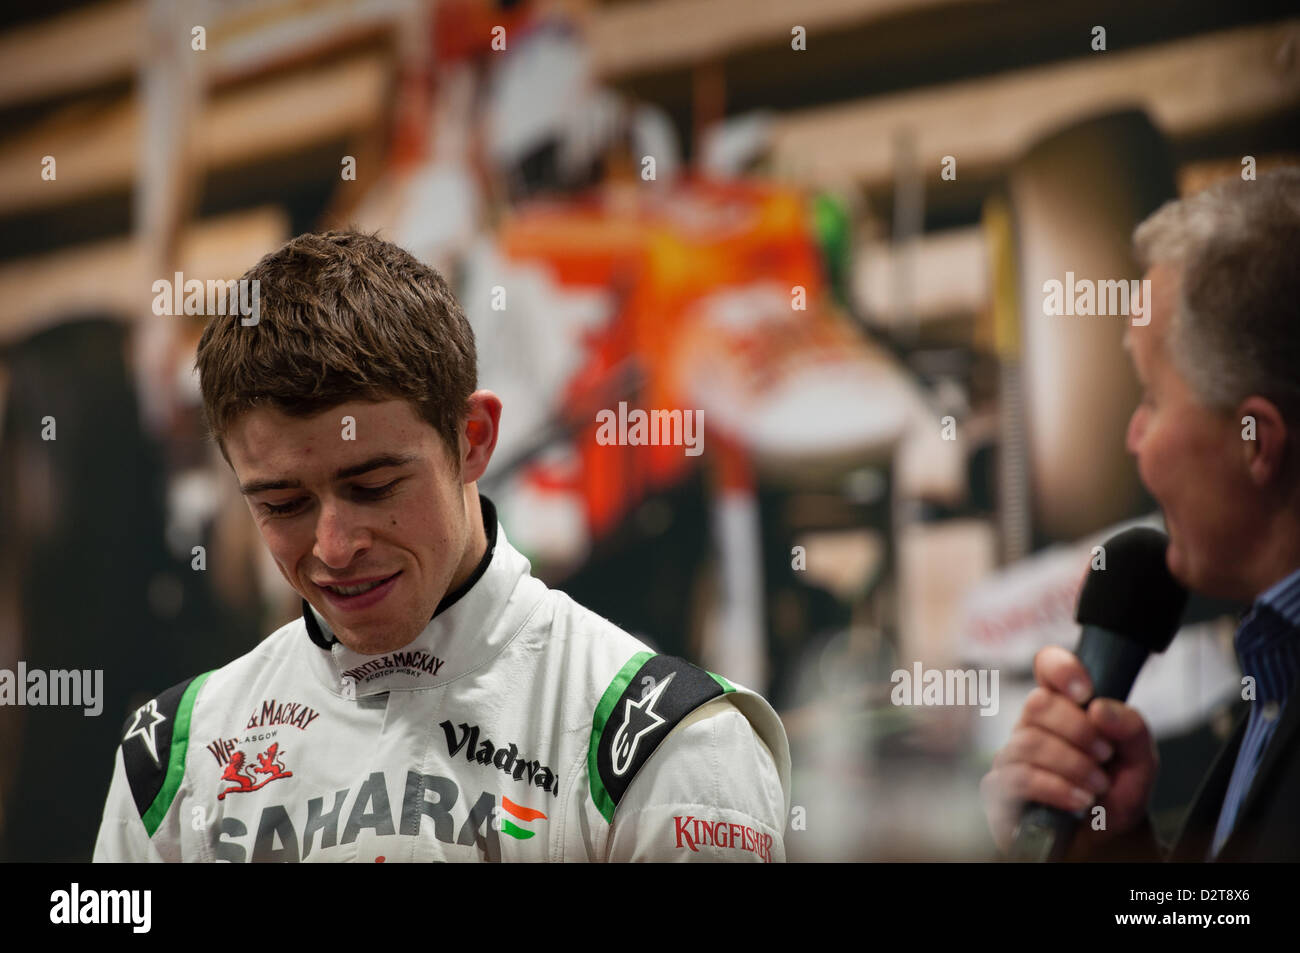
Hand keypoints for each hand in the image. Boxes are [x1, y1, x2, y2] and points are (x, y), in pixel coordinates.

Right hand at [980, 646, 1157, 854]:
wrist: (1104, 843)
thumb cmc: (1113, 797)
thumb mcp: (1140, 762)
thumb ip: (1133, 730)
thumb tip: (1100, 708)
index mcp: (1063, 709)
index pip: (1047, 666)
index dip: (1061, 668)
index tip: (1085, 691)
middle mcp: (1031, 727)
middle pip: (1037, 703)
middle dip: (1078, 729)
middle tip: (1104, 754)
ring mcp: (1011, 756)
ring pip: (1028, 742)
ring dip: (1072, 765)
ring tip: (1097, 786)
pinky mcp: (999, 789)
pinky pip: (1019, 777)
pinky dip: (1056, 788)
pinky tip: (1078, 800)